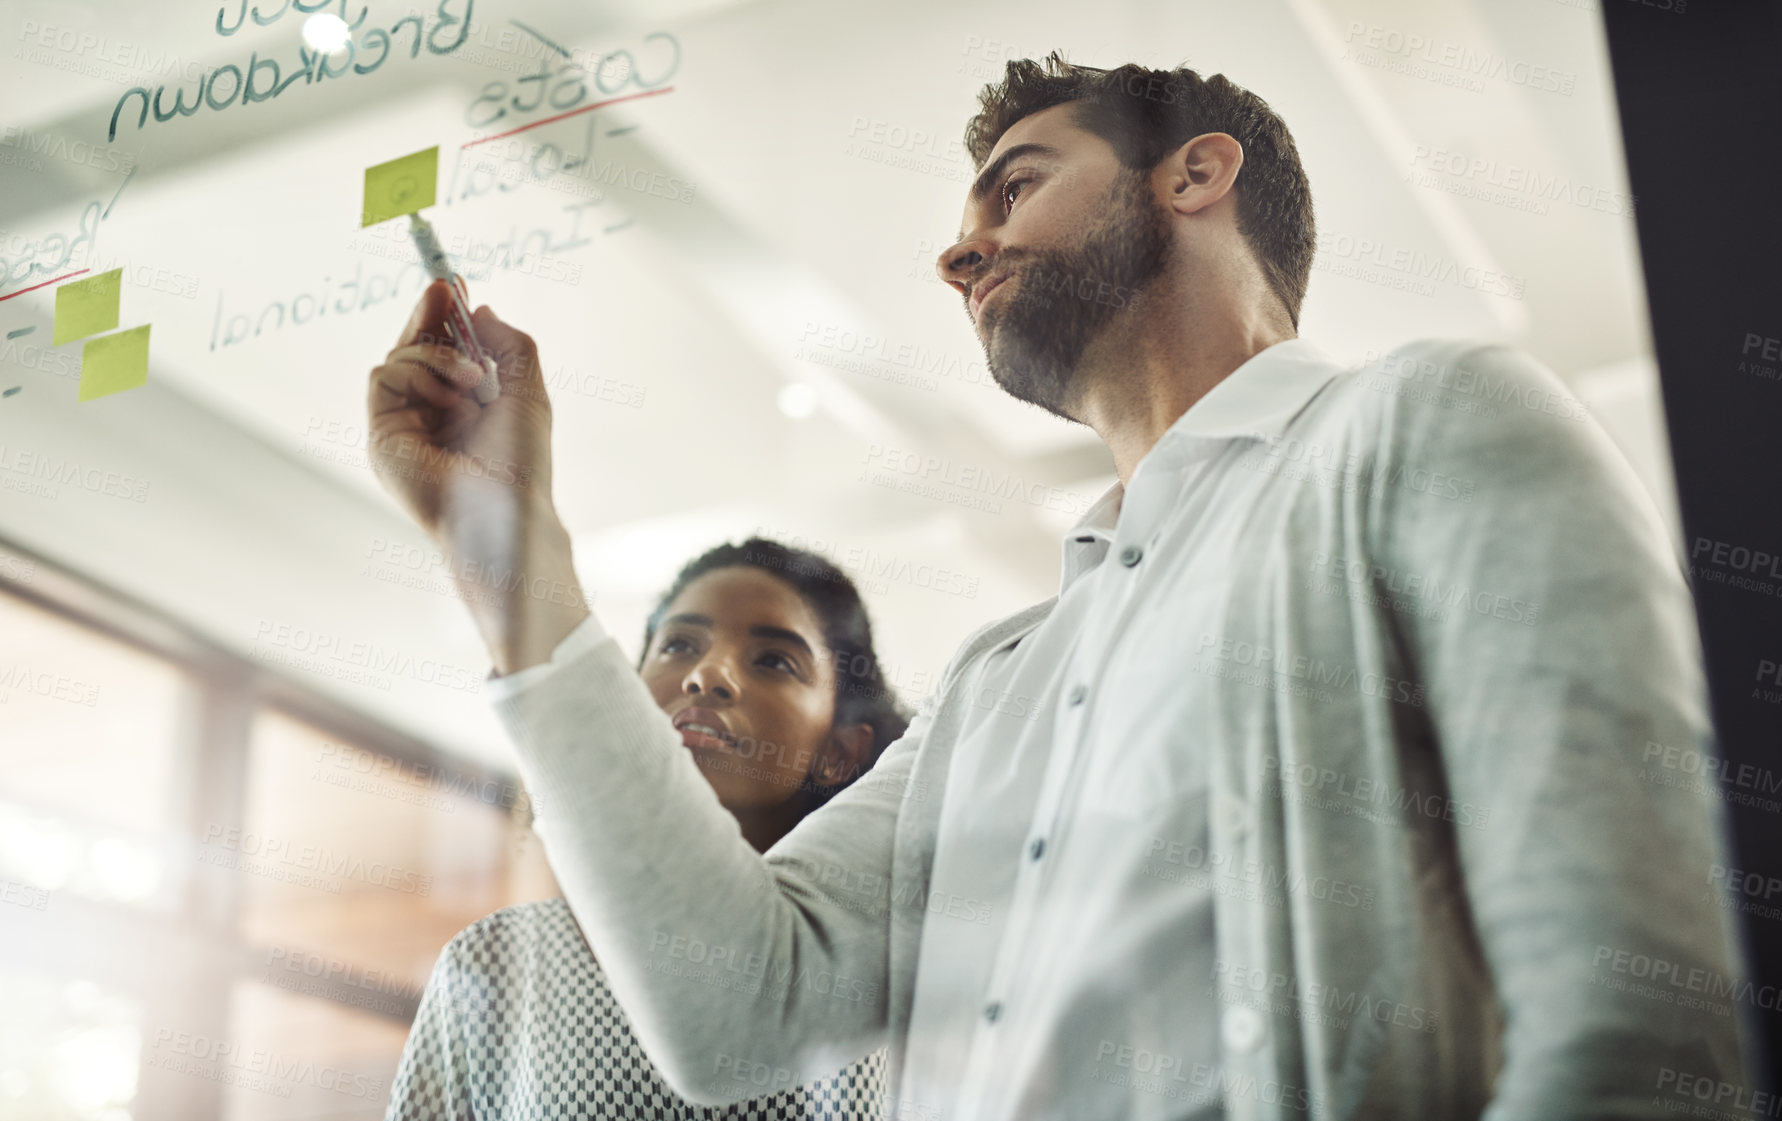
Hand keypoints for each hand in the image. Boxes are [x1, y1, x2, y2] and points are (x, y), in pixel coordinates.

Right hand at [367, 281, 588, 672]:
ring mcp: (404, 422)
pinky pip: (384, 374)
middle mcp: (431, 412)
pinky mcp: (381, 433)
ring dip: (439, 353)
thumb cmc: (521, 461)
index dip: (446, 316)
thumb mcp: (528, 390)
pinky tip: (453, 394)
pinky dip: (419, 371)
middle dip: (429, 312)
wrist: (502, 507)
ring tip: (475, 379)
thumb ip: (510, 345)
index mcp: (465, 405)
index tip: (453, 284)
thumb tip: (479, 309)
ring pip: (399, 353)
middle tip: (443, 286)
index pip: (446, 349)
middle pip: (415, 345)